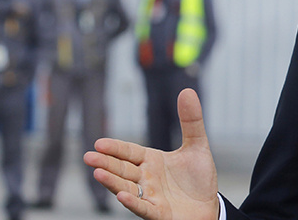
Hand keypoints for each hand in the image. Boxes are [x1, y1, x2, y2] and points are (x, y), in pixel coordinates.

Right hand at [84, 88, 219, 219]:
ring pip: (127, 187)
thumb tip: (187, 90)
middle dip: (106, 163)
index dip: (116, 148)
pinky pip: (143, 207)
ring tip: (98, 173)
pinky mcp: (158, 213)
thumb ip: (191, 121)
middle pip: (122, 169)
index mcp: (152, 161)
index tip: (99, 143)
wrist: (209, 207)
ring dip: (112, 181)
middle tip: (88, 157)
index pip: (129, 152)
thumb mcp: (197, 146)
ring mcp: (150, 197)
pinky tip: (122, 195)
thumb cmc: (198, 179)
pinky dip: (132, 202)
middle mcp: (146, 178)